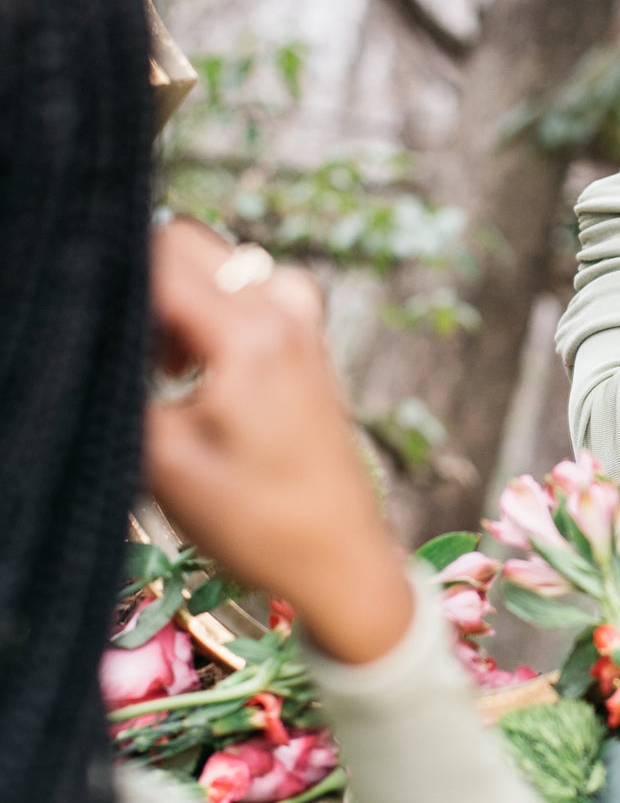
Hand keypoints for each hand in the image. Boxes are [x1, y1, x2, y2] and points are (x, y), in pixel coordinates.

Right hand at [145, 220, 412, 664]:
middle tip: (138, 360)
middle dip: (145, 287)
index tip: (99, 333)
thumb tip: (101, 331)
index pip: (158, 255)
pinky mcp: (308, 336)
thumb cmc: (254, 520)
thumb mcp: (161, 458)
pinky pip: (246, 290)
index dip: (112, 283)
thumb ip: (121, 379)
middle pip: (186, 245)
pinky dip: (213, 314)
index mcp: (251, 333)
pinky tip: (203, 373)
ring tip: (171, 374)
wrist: (338, 557)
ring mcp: (303, 319)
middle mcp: (285, 308)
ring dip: (180, 302)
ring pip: (215, 266)